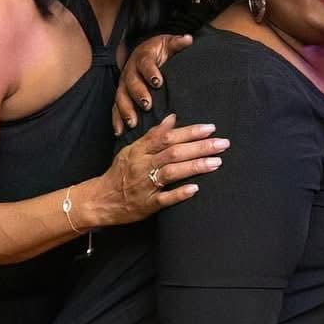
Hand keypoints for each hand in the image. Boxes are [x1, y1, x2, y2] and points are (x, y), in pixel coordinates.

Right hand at [90, 113, 225, 225]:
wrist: (100, 200)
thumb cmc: (120, 173)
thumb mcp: (132, 149)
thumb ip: (153, 135)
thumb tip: (172, 118)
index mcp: (140, 151)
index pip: (167, 137)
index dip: (189, 132)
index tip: (210, 128)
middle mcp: (143, 166)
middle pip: (173, 153)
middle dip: (199, 147)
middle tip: (223, 143)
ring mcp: (145, 186)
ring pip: (171, 173)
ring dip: (194, 167)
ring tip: (216, 162)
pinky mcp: (147, 204)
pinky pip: (164, 199)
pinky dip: (179, 193)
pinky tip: (195, 189)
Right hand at [112, 34, 192, 133]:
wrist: (144, 52)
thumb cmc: (159, 51)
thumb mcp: (168, 44)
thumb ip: (177, 43)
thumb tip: (188, 39)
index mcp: (143, 58)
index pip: (146, 64)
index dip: (151, 72)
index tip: (158, 81)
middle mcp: (130, 71)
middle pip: (132, 82)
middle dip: (138, 94)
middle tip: (147, 105)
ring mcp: (123, 84)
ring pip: (121, 97)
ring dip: (126, 110)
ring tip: (133, 122)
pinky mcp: (121, 95)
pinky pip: (115, 108)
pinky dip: (116, 120)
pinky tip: (120, 132)